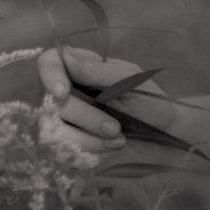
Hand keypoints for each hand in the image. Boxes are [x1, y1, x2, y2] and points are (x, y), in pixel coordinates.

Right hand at [36, 45, 171, 165]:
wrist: (160, 130)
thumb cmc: (147, 98)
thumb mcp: (129, 79)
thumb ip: (97, 70)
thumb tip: (65, 58)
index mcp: (80, 66)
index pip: (48, 62)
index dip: (49, 77)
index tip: (63, 94)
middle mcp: (65, 90)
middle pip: (50, 102)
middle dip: (84, 118)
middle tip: (114, 128)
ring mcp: (61, 117)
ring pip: (52, 131)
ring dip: (86, 139)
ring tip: (117, 139)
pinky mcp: (64, 142)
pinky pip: (60, 150)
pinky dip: (87, 150)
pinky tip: (109, 147)